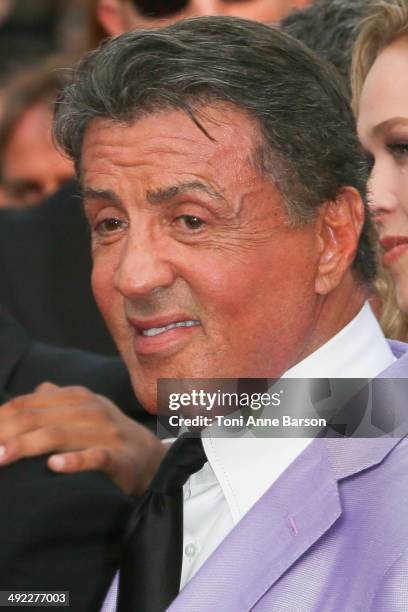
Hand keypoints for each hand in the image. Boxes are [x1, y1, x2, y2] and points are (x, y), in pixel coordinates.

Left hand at [0, 382, 165, 494]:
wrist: (152, 457)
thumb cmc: (109, 434)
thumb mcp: (85, 412)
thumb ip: (58, 402)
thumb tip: (35, 390)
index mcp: (77, 397)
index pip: (29, 403)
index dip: (0, 417)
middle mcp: (90, 410)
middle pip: (37, 418)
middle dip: (4, 432)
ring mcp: (105, 433)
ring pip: (59, 435)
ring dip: (25, 446)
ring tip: (0, 458)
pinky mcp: (119, 458)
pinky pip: (95, 457)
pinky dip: (74, 461)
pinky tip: (52, 466)